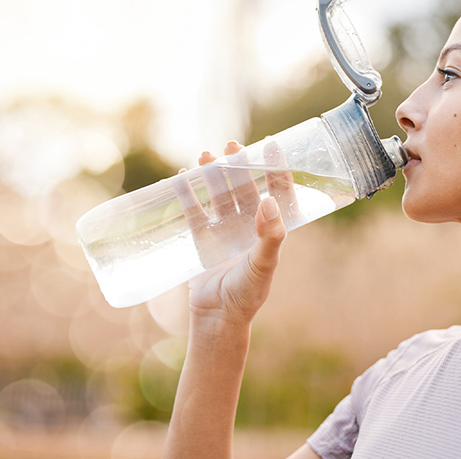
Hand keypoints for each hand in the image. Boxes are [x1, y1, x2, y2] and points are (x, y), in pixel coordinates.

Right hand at [175, 141, 288, 326]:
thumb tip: (270, 200)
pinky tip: (184, 176)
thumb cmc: (248, 293)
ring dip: (214, 173)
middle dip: (239, 164)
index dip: (275, 168)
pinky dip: (189, 193)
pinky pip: (195, 210)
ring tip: (207, 154)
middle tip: (233, 144)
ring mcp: (224, 230)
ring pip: (219, 193)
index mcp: (271, 229)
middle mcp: (249, 225)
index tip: (272, 143)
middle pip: (245, 186)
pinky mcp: (202, 239)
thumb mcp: (264, 264)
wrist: (218, 317)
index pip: (277, 191)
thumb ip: (270, 235)